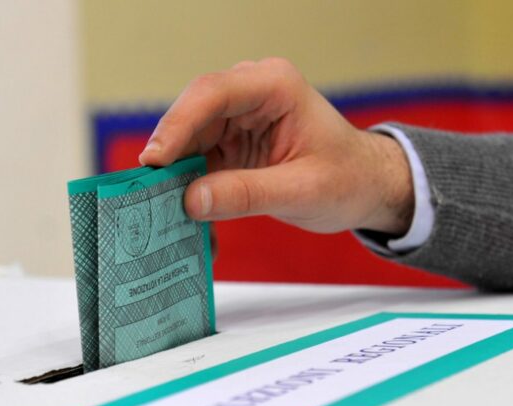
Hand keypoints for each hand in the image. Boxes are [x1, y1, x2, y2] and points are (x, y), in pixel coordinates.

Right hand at [139, 58, 413, 234]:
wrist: (366, 185)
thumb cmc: (347, 179)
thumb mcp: (302, 191)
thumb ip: (247, 194)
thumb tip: (190, 200)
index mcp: (276, 87)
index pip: (214, 93)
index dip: (178, 124)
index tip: (155, 162)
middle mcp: (253, 93)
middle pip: (193, 114)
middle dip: (169, 153)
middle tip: (146, 192)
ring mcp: (240, 116)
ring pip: (190, 137)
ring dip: (175, 173)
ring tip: (158, 207)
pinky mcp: (234, 141)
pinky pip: (200, 157)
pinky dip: (190, 184)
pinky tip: (184, 211)